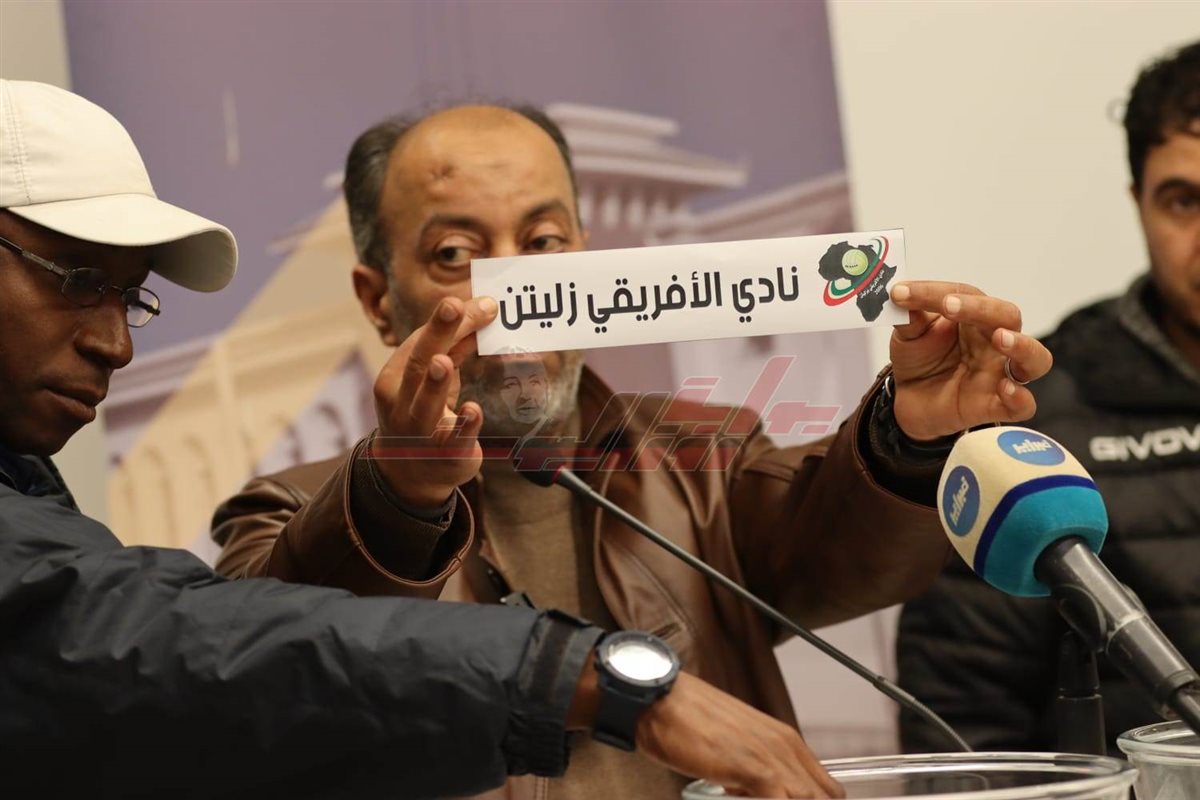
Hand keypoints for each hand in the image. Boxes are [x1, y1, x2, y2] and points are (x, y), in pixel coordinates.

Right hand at [371, 296, 497, 506]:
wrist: (410, 474)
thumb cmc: (424, 413)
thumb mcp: (434, 380)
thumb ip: (455, 349)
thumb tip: (482, 311)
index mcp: (393, 379)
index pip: (419, 343)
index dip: (445, 321)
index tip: (478, 302)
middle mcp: (401, 403)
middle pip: (418, 364)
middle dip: (436, 334)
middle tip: (453, 305)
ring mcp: (421, 431)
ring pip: (426, 404)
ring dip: (436, 382)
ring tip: (444, 361)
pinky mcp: (447, 454)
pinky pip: (455, 438)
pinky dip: (464, 424)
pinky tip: (474, 411)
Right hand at [638, 672, 842, 797]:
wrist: (661, 700)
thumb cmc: (687, 721)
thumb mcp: (732, 747)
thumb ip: (752, 775)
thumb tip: (750, 793)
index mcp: (786, 740)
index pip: (826, 789)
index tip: (791, 799)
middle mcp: (786, 746)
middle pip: (825, 797)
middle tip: (760, 797)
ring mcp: (774, 758)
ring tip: (747, 796)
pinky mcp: (757, 771)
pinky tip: (740, 798)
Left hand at [888, 281, 1052, 440]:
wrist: (910, 400)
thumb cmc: (920, 360)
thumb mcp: (909, 336)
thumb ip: (909, 318)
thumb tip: (900, 297)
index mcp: (974, 317)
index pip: (965, 295)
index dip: (933, 292)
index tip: (901, 293)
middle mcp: (993, 342)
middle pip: (1008, 317)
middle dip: (982, 309)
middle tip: (950, 307)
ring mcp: (998, 373)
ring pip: (1035, 358)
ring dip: (1023, 346)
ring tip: (1001, 339)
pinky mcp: (994, 405)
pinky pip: (1023, 405)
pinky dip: (1020, 398)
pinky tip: (1005, 388)